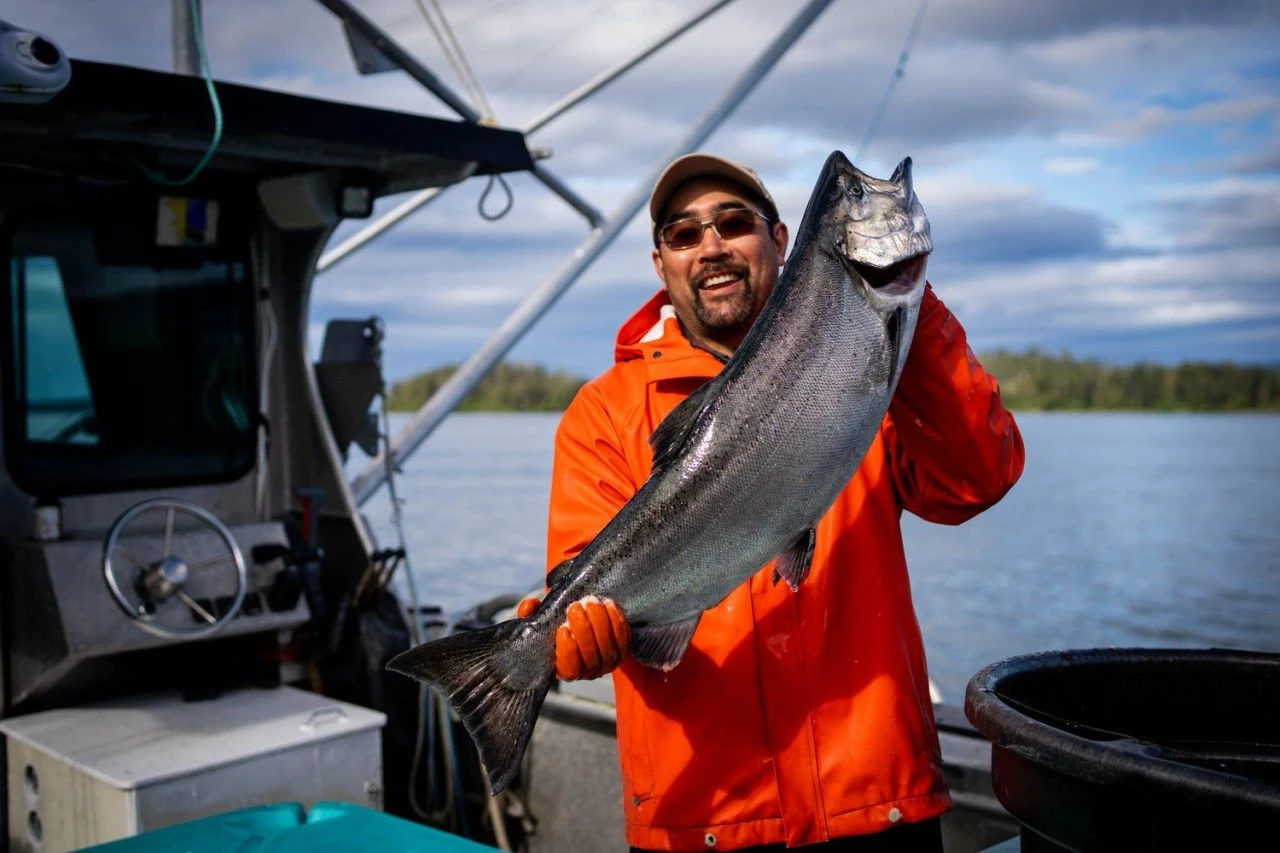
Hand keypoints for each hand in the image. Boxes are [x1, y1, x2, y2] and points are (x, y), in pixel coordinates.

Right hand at [516, 595, 630, 679]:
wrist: (586, 619)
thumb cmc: (558, 621)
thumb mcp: (540, 618)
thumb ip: (530, 613)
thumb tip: (529, 606)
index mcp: (564, 668)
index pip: (569, 671)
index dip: (568, 652)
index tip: (563, 629)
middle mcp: (588, 671)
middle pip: (591, 658)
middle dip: (584, 630)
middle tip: (576, 607)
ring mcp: (608, 662)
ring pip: (608, 648)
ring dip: (600, 623)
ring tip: (590, 601)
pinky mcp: (623, 650)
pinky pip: (623, 638)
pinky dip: (616, 620)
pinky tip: (608, 604)